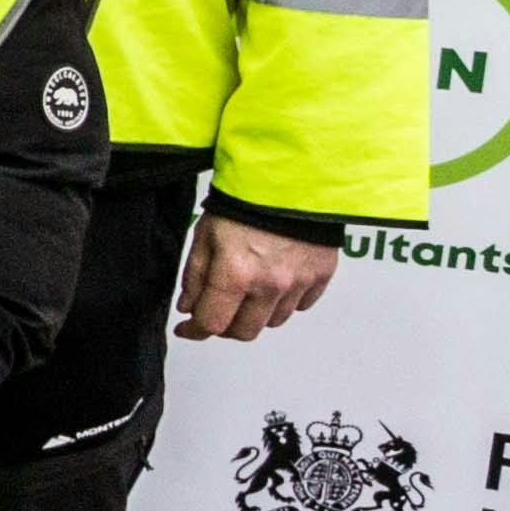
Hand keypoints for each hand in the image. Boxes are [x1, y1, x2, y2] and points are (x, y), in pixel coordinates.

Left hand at [180, 217, 339, 343]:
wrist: (292, 179)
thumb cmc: (246, 201)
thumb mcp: (205, 234)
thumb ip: (195, 277)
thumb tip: (189, 308)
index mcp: (236, 273)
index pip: (212, 323)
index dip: (195, 330)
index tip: (188, 328)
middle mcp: (270, 284)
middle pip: (244, 331)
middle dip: (226, 325)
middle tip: (218, 310)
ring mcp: (299, 283)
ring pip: (273, 322)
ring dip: (256, 314)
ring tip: (248, 291)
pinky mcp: (321, 276)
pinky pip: (301, 305)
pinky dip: (285, 302)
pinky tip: (274, 283)